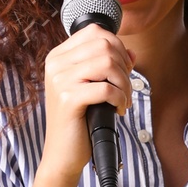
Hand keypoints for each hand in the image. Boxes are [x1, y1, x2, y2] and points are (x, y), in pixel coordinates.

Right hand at [39, 24, 132, 181]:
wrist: (62, 154)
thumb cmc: (78, 121)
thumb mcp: (91, 87)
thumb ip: (107, 66)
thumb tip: (131, 53)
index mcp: (58, 56)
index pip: (94, 32)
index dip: (118, 47)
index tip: (124, 69)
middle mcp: (56, 64)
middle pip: (104, 45)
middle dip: (124, 66)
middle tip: (126, 88)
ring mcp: (59, 80)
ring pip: (107, 63)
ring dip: (124, 83)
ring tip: (124, 100)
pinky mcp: (68, 99)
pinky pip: (106, 88)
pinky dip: (120, 98)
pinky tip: (118, 109)